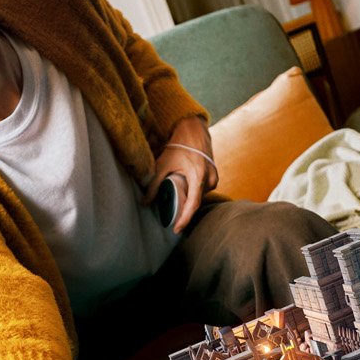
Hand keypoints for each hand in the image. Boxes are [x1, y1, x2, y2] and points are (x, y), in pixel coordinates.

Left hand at [145, 115, 214, 232]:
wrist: (194, 129)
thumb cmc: (178, 144)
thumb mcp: (163, 164)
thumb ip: (154, 184)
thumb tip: (145, 202)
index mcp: (198, 176)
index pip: (193, 204)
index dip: (184, 219)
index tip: (177, 230)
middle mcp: (210, 178)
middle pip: (195, 201)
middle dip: (184, 210)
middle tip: (171, 215)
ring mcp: (214, 177)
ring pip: (200, 196)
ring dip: (189, 198)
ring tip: (177, 197)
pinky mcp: (214, 175)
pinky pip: (203, 190)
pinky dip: (194, 192)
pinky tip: (185, 189)